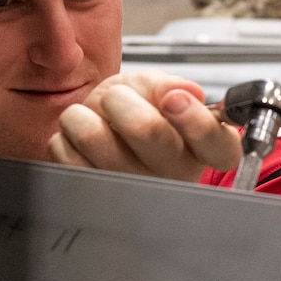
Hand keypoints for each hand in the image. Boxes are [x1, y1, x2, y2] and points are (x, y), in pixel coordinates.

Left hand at [48, 69, 243, 178]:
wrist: (108, 134)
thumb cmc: (142, 114)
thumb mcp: (161, 91)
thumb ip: (171, 86)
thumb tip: (182, 92)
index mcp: (202, 149)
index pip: (216, 145)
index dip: (195, 121)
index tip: (174, 100)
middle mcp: (172, 176)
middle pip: (146, 131)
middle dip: (121, 98)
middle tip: (118, 99)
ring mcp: (132, 190)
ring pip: (94, 136)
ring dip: (85, 114)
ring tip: (97, 120)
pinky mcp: (92, 194)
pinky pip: (64, 150)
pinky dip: (67, 134)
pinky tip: (83, 142)